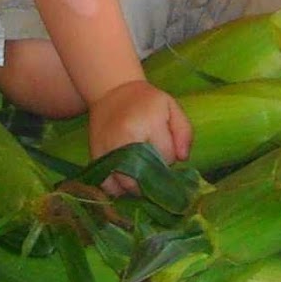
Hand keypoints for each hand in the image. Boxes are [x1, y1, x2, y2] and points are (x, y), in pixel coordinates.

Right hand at [86, 80, 192, 195]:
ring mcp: (108, 151)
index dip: (170, 157)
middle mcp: (126, 140)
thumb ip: (184, 132)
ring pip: (128, 186)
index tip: (165, 148)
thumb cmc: (146, 101)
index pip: (167, 157)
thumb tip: (182, 159)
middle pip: (147, 176)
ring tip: (143, 174)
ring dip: (139, 187)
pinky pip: (108, 186)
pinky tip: (126, 180)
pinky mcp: (96, 158)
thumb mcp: (171, 107)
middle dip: (155, 176)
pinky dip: (118, 190)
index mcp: (148, 124)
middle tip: (155, 164)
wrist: (112, 92)